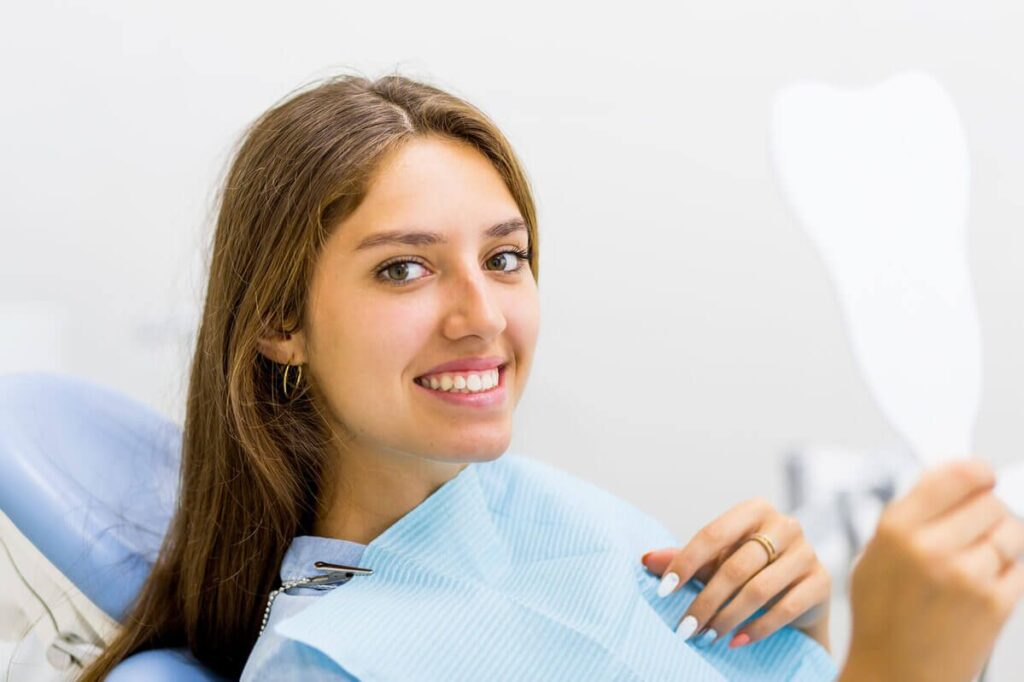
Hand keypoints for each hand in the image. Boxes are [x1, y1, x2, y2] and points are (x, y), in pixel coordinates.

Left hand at [641, 497, 830, 649]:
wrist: (799, 594)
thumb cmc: (750, 569)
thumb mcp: (717, 560)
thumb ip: (685, 559)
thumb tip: (646, 559)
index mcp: (755, 509)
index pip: (713, 533)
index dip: (686, 562)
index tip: (664, 590)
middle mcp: (785, 525)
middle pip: (735, 566)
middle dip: (705, 600)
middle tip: (684, 626)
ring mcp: (807, 552)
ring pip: (759, 589)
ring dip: (727, 617)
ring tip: (706, 636)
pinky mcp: (822, 582)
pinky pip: (785, 608)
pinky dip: (756, 628)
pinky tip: (734, 641)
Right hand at [841, 458, 1023, 681]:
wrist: (897, 675)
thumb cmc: (883, 617)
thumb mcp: (874, 555)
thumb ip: (911, 517)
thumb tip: (953, 480)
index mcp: (897, 528)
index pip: (956, 474)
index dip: (976, 470)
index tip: (981, 474)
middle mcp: (932, 548)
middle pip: (990, 502)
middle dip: (986, 512)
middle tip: (972, 529)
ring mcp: (968, 576)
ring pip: (1011, 532)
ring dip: (1001, 541)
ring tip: (976, 561)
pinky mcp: (996, 604)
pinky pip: (1021, 566)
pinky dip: (1009, 570)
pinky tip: (984, 584)